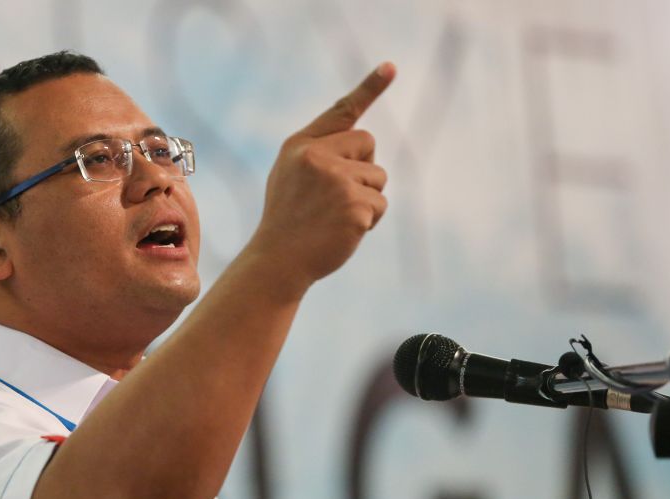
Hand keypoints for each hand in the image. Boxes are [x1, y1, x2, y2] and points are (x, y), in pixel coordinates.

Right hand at [249, 62, 394, 290]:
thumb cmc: (288, 220)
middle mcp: (317, 156)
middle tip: (334, 197)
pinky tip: (343, 231)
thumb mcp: (290, 176)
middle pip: (368, 144)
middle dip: (363, 169)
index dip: (370, 88)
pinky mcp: (354, 205)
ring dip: (367, 199)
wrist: (278, 261)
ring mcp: (336, 180)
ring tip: (335, 217)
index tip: (392, 66)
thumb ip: (319, 154)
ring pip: (378, 177)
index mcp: (300, 145)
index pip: (341, 112)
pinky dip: (368, 221)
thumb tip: (363, 145)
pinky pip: (380, 204)